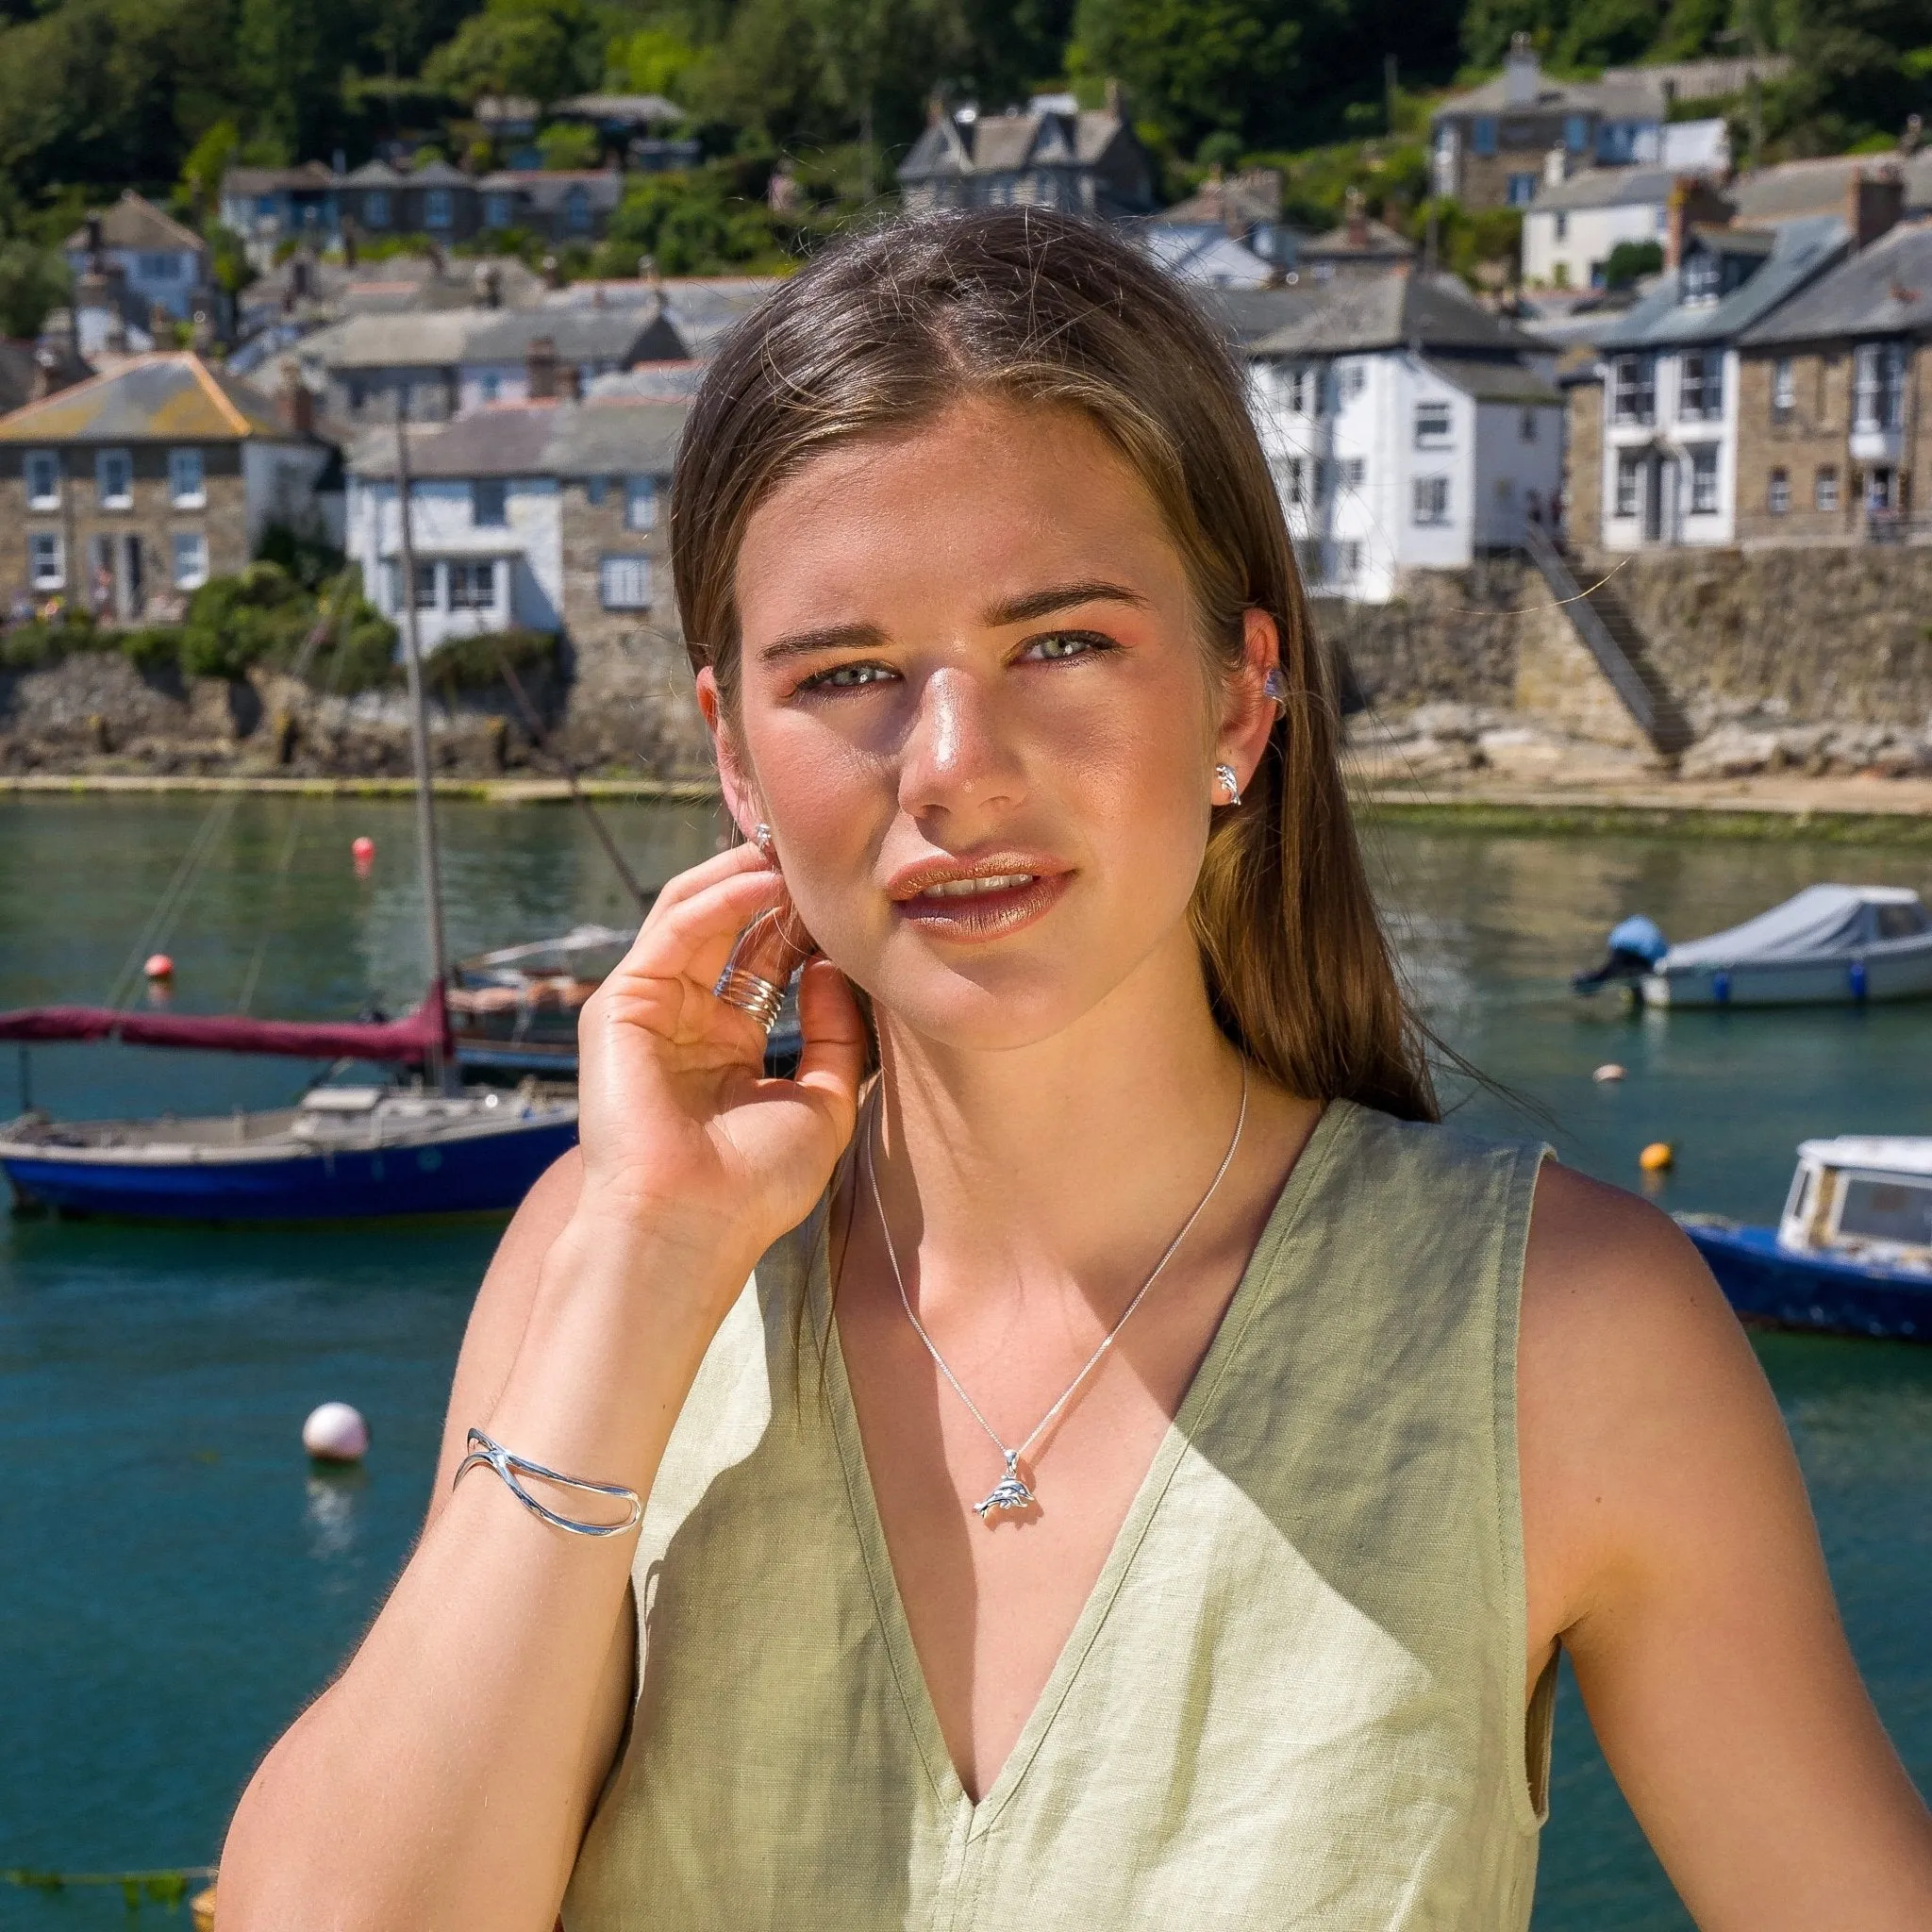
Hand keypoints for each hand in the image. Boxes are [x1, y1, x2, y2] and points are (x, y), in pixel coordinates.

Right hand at [568, 843, 866, 1282]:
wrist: (688, 1226)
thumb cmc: (753, 1186)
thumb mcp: (822, 1103)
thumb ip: (835, 1034)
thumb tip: (834, 966)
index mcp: (727, 1048)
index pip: (764, 963)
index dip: (803, 926)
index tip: (850, 895)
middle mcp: (686, 1023)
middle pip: (730, 930)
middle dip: (774, 888)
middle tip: (821, 854)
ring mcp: (649, 1010)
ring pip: (695, 914)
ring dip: (745, 877)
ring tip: (795, 852)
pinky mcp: (619, 1004)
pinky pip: (673, 930)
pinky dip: (718, 898)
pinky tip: (765, 882)